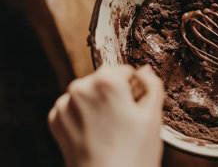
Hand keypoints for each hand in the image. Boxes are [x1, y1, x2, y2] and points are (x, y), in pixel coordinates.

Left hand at [48, 65, 163, 166]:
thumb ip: (153, 85)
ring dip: (99, 104)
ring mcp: (65, 105)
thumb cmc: (132, 155)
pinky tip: (96, 133)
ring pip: (89, 93)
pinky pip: (74, 107)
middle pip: (105, 80)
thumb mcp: (153, 117)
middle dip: (116, 94)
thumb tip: (145, 71)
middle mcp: (81, 88)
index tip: (137, 106)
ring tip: (111, 130)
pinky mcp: (55, 121)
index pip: (125, 71)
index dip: (135, 87)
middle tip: (126, 121)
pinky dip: (84, 116)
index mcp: (106, 82)